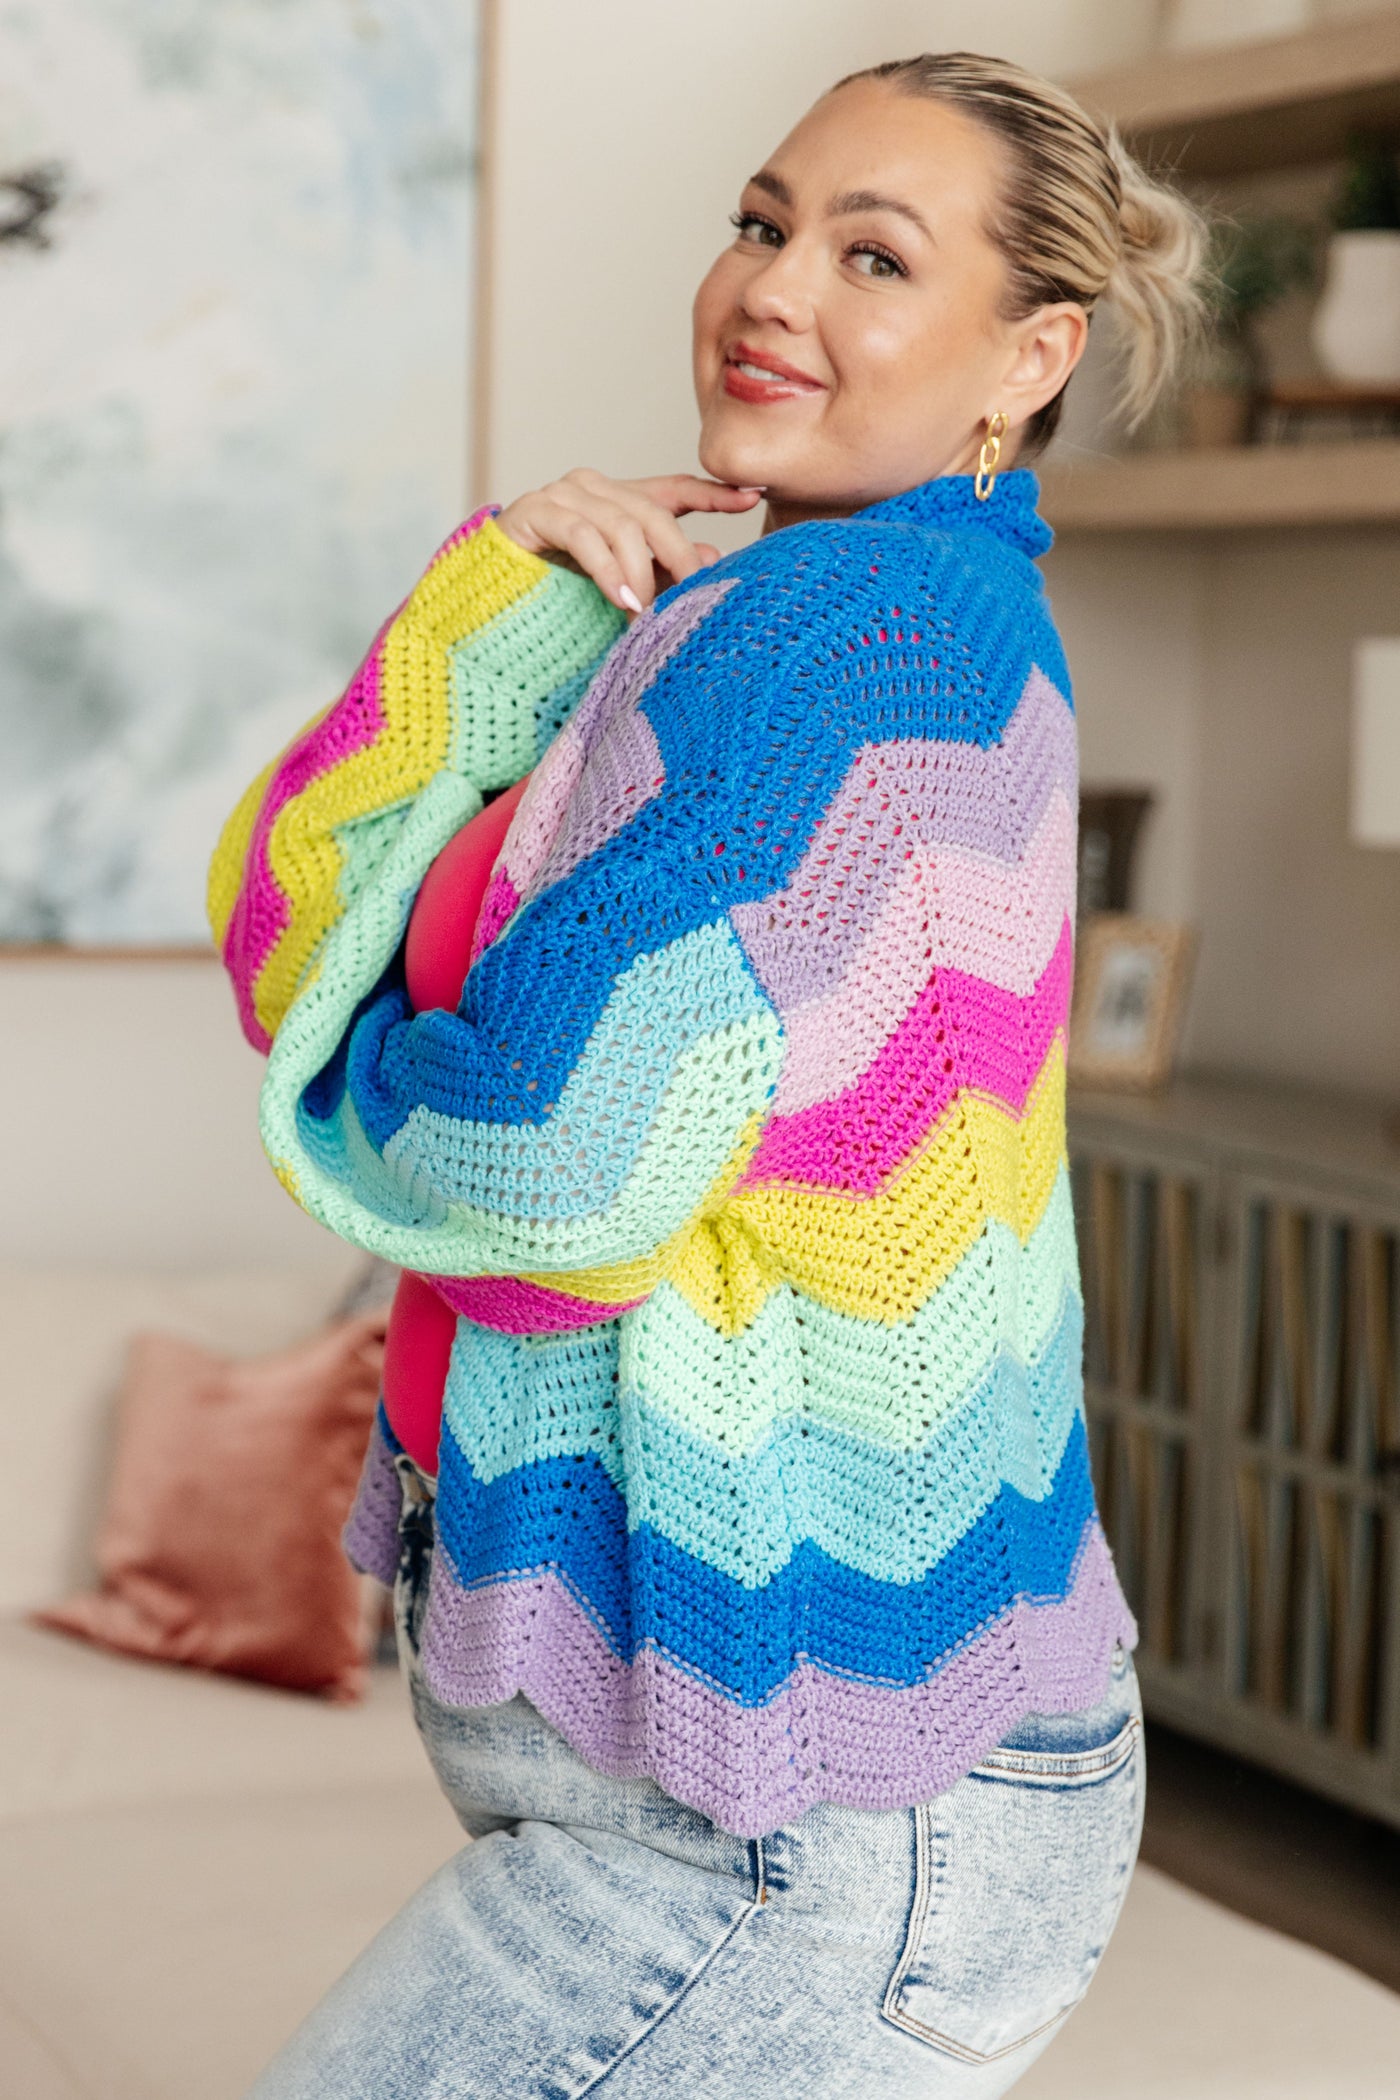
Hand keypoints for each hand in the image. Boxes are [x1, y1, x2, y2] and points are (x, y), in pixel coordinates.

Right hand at [495, 469, 763, 614]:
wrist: (490, 598)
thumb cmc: (558, 592)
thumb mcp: (623, 583)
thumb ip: (663, 570)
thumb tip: (712, 558)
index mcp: (618, 499)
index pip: (675, 489)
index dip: (714, 494)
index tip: (753, 497)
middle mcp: (593, 487)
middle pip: (653, 513)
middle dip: (679, 554)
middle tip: (696, 590)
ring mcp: (563, 495)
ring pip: (622, 525)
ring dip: (641, 573)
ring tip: (648, 611)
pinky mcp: (535, 511)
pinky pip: (583, 537)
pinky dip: (607, 571)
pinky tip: (622, 599)